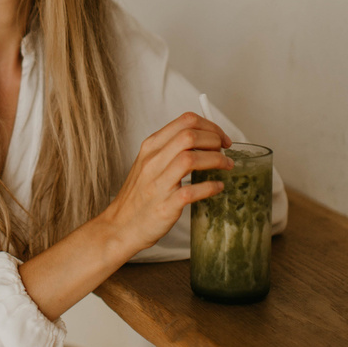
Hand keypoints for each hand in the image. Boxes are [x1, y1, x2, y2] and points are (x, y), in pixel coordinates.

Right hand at [103, 112, 232, 258]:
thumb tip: (203, 139)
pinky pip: (191, 191)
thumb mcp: (149, 162)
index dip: (210, 126)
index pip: (185, 121)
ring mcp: (157, 183)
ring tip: (226, 166)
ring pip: (190, 159)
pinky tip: (218, 187)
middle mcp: (153, 161)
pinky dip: (210, 187)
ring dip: (216, 160)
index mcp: (151, 146)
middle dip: (215, 140)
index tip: (221, 137)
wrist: (120, 225)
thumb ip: (170, 148)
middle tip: (225, 151)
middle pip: (189, 136)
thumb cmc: (139, 195)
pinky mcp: (165, 206)